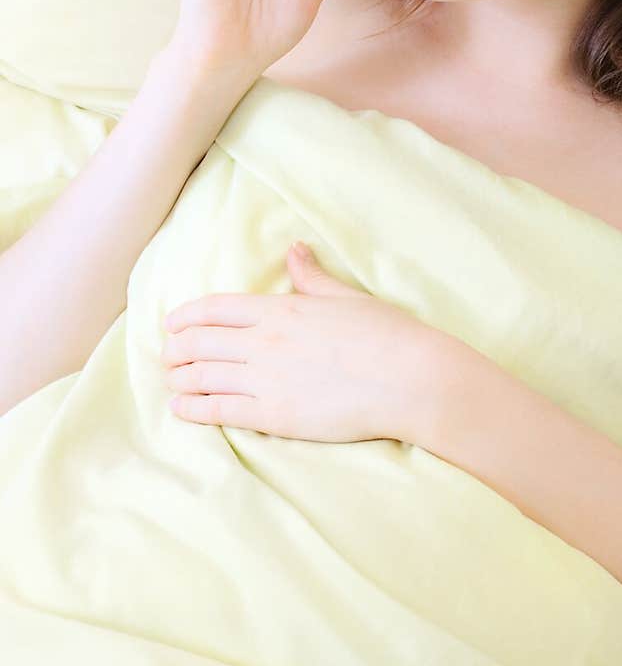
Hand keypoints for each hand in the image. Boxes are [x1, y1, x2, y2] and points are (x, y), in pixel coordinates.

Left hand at [161, 242, 436, 444]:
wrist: (410, 379)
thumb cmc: (387, 335)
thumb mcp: (346, 297)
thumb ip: (312, 277)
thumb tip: (295, 250)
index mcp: (281, 309)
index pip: (215, 308)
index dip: (186, 316)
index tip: (171, 322)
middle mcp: (265, 341)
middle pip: (200, 342)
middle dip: (175, 348)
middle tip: (166, 355)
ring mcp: (267, 379)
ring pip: (203, 376)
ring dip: (179, 377)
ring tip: (170, 380)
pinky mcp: (275, 415)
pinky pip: (220, 411)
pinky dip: (193, 409)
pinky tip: (181, 408)